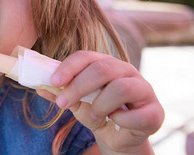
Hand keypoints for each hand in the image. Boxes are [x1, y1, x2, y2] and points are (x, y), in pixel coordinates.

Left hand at [36, 51, 163, 153]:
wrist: (119, 137)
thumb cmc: (97, 112)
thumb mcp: (76, 103)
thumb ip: (60, 93)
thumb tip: (38, 86)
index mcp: (106, 63)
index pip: (86, 56)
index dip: (69, 67)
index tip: (54, 81)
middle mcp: (126, 70)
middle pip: (102, 69)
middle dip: (78, 87)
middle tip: (62, 104)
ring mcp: (144, 88)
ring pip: (121, 87)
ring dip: (100, 105)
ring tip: (93, 115)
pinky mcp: (155, 111)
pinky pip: (137, 114)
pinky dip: (121, 120)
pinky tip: (115, 122)